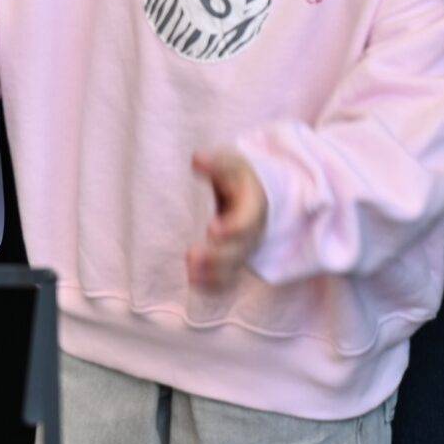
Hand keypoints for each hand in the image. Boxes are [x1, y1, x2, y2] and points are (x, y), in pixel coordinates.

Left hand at [187, 150, 266, 288]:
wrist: (254, 194)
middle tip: (192, 255)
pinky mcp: (234, 260)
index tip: (212, 229)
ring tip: (190, 273)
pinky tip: (193, 283)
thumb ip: (215, 164)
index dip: (232, 228)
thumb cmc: (237, 176)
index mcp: (253, 208)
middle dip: (217, 256)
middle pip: (238, 250)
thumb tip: (197, 159)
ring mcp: (244, 249)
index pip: (246, 221)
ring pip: (232, 268)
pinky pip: (227, 278)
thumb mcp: (230, 164)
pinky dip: (213, 285)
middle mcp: (252, 233)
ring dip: (212, 274)